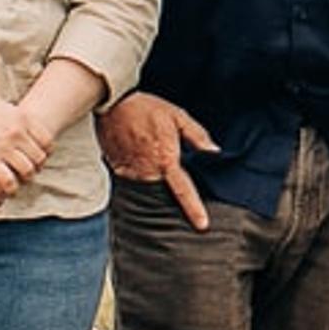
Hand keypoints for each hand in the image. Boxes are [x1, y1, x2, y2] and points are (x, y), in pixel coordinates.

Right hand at [0, 86, 51, 198]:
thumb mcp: (4, 106)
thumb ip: (17, 117)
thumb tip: (24, 121)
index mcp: (23, 118)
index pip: (47, 141)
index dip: (46, 152)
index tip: (39, 157)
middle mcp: (17, 132)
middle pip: (39, 157)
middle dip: (37, 167)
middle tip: (31, 171)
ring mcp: (4, 146)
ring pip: (28, 170)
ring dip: (26, 178)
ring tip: (20, 181)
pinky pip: (8, 180)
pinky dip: (11, 188)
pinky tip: (9, 189)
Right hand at [96, 90, 215, 229]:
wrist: (113, 104)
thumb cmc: (147, 109)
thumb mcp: (178, 116)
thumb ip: (197, 136)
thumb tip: (214, 151)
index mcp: (166, 160)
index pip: (184, 191)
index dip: (194, 209)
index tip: (202, 225)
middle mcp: (148, 171)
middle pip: (165, 195)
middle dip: (172, 199)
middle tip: (177, 197)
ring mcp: (131, 173)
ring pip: (148, 191)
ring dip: (155, 189)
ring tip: (156, 176)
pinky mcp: (118, 170)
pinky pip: (133, 182)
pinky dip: (140, 178)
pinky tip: (141, 166)